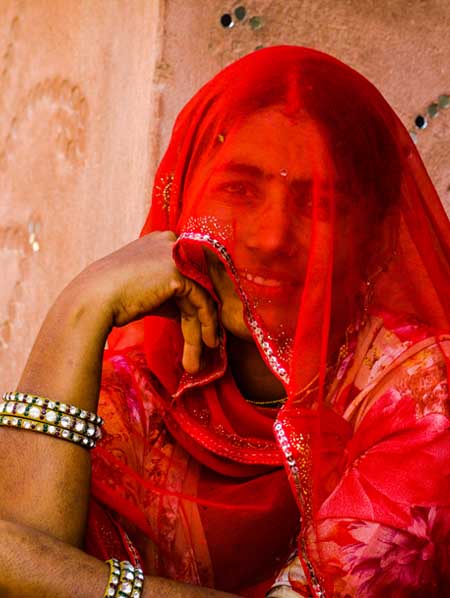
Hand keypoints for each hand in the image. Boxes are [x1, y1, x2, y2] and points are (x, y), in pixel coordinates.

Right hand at [79, 231, 217, 372]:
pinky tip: (204, 344)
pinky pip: (202, 301)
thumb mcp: (146, 289)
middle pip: (197, 283)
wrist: (92, 300)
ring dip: (204, 327)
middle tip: (207, 342)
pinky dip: (205, 324)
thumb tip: (190, 313)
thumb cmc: (112, 298)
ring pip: (201, 294)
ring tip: (202, 354)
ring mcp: (176, 256)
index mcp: (161, 241)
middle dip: (202, 316)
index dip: (194, 301)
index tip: (198, 327)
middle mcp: (171, 242)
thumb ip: (169, 294)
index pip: (189, 272)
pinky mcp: (178, 274)